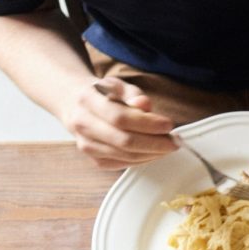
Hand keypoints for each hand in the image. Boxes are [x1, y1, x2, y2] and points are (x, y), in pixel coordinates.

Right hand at [64, 77, 178, 168]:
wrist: (75, 104)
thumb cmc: (102, 94)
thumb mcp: (117, 85)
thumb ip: (133, 94)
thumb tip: (145, 105)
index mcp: (88, 101)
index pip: (120, 117)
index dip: (147, 123)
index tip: (168, 125)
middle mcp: (83, 125)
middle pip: (124, 141)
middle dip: (155, 143)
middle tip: (174, 141)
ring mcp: (87, 145)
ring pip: (126, 156)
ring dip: (152, 153)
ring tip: (167, 145)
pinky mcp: (95, 160)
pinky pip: (123, 164)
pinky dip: (143, 159)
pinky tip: (153, 151)